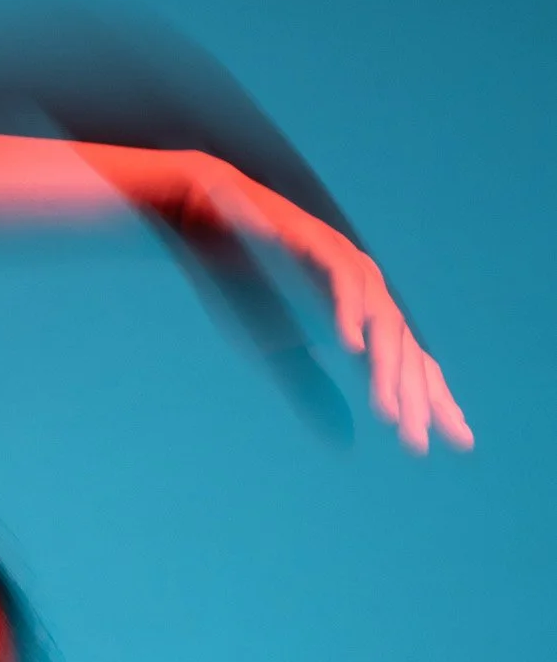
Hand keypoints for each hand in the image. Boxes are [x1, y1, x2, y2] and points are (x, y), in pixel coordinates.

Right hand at [164, 153, 472, 455]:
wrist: (207, 217)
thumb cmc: (246, 281)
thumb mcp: (279, 349)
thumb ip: (313, 387)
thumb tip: (347, 440)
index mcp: (362, 314)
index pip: (410, 362)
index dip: (433, 401)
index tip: (456, 443)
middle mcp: (365, 288)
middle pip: (405, 348)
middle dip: (417, 398)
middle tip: (420, 444)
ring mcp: (344, 262)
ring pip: (380, 321)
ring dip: (386, 370)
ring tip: (390, 414)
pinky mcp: (316, 244)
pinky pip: (341, 282)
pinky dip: (348, 314)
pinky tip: (353, 349)